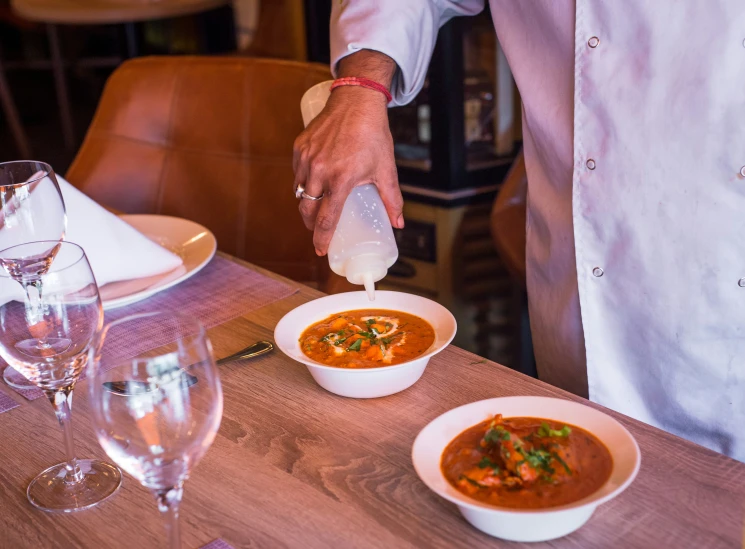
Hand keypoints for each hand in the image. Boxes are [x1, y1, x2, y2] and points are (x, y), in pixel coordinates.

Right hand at [292, 51, 402, 255]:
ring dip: (306, 204)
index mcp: (341, 180)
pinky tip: (312, 185)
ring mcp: (307, 159)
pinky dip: (302, 183)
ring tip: (316, 209)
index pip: (326, 219)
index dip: (322, 238)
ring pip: (299, 192)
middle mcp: (319, 171)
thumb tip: (398, 224)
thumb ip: (392, 199)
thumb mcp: (386, 169)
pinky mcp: (299, 147)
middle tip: (319, 230)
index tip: (320, 250)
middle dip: (311, 225)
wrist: (356, 101)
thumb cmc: (373, 134)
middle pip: (308, 210)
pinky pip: (297, 173)